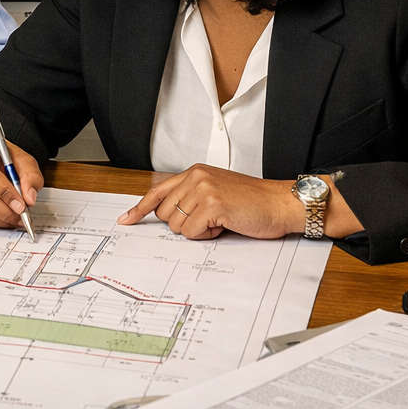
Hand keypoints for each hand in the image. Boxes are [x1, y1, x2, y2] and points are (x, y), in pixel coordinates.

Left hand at [116, 165, 303, 239]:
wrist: (281, 204)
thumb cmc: (253, 203)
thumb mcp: (217, 192)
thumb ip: (192, 197)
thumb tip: (168, 215)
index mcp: (195, 172)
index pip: (157, 191)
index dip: (139, 208)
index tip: (126, 220)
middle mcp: (195, 177)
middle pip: (165, 214)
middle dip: (184, 225)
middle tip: (210, 220)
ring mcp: (202, 190)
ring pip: (177, 226)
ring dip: (198, 231)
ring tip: (221, 220)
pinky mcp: (212, 205)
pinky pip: (192, 232)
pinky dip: (207, 236)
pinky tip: (225, 225)